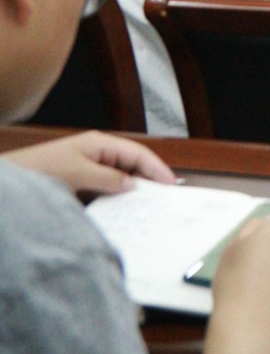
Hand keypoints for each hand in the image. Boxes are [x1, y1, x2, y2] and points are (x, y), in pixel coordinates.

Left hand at [2, 131, 173, 195]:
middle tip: (163, 198)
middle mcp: (96, 153)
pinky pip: (104, 189)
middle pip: (131, 165)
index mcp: (99, 143)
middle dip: (147, 179)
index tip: (170, 185)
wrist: (8, 183)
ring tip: (146, 206)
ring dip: (131, 191)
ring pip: (119, 178)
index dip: (156, 168)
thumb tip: (133, 185)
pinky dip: (115, 198)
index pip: (137, 154)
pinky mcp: (78, 183)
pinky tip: (121, 210)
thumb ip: (108, 179)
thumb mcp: (77, 174)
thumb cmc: (38, 170)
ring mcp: (87, 168)